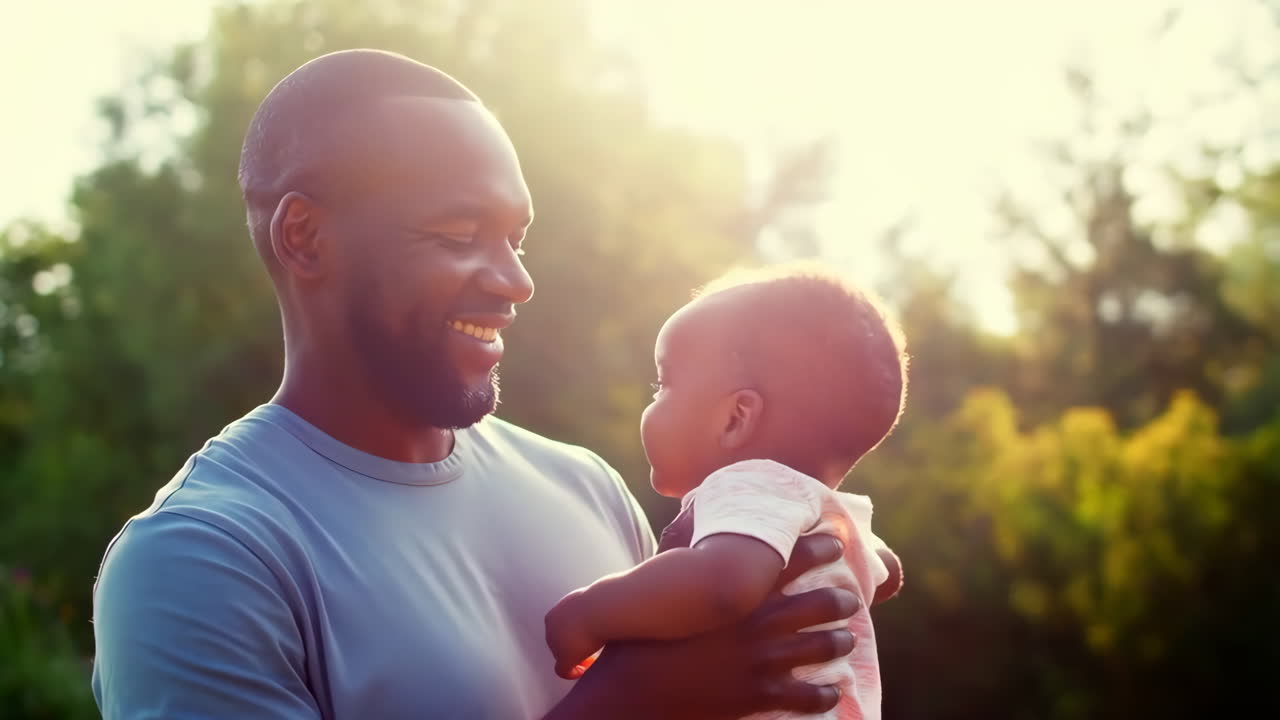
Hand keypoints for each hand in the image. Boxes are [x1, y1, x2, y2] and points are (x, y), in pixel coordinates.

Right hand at [544, 534, 858, 719]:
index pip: (792, 558)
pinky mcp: (759, 695)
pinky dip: (825, 693)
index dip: (819, 546)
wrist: (634, 690)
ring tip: (846, 639)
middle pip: (821, 603)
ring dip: (841, 642)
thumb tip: (690, 518)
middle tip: (850, 597)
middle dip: (842, 598)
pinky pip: (808, 696)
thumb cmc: (644, 635)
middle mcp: (759, 623)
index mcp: (739, 591)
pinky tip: (832, 690)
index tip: (834, 541)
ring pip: (823, 647)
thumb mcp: (665, 587)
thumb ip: (688, 555)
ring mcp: (763, 661)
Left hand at [544, 589, 601, 678]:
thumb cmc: (599, 602)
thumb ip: (589, 606)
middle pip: (558, 644)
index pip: (557, 630)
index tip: (585, 638)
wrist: (599, 610)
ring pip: (562, 657)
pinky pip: (563, 671)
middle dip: (573, 648)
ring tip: (591, 659)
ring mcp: (555, 645)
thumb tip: (597, 607)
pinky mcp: (563, 658)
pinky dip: (573, 672)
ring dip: (575, 659)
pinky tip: (586, 670)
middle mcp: (550, 630)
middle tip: (589, 650)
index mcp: (554, 615)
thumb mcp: (590, 599)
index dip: (571, 636)